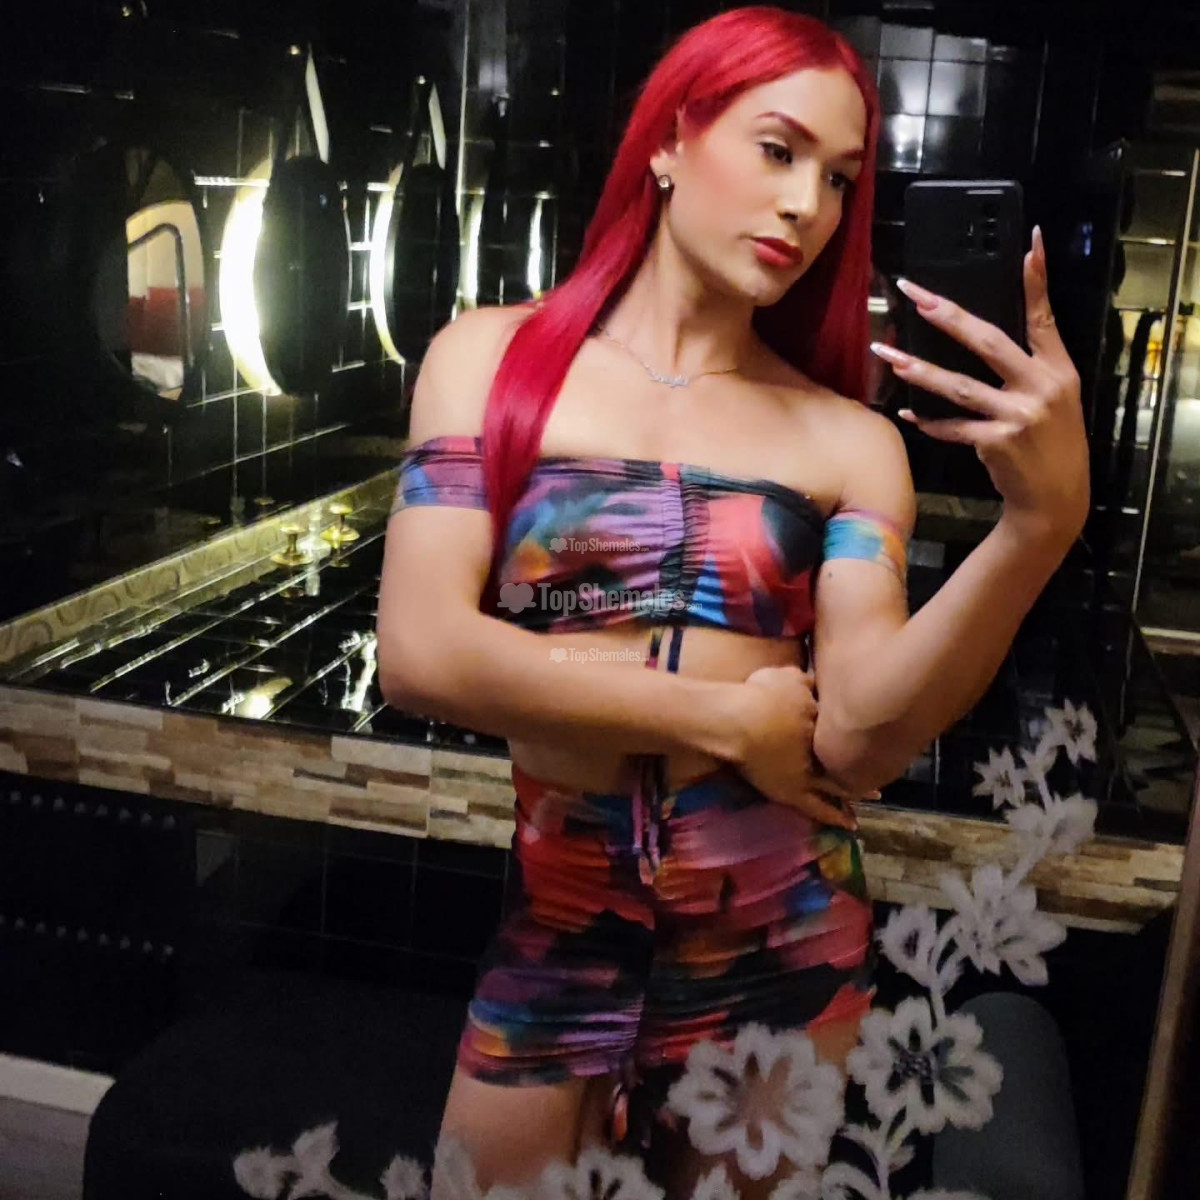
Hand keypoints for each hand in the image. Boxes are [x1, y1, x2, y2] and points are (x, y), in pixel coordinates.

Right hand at [734, 664, 879, 830]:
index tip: (866, 728)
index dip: (854, 728)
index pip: (842, 726)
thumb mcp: (786, 675)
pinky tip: (852, 825)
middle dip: (865, 759)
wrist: (737, 721)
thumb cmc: (758, 696)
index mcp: (823, 720)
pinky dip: (835, 816)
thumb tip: (817, 680)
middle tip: (882, 762)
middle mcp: (823, 749)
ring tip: (876, 795)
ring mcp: (811, 774)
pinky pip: (819, 809)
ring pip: (841, 785)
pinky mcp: (795, 794)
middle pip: (849, 756)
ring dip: (859, 789)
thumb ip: (806, 679)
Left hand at [872, 226, 1089, 548]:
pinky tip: (906, 412)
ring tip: (886, 354)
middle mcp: (1040, 387)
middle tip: (916, 295)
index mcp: (1058, 369)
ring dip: (919, 369)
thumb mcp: (1057, 398)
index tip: (1028, 241)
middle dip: (948, 315)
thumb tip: (988, 333)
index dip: (1036, 279)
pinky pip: (953, 427)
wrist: (1057, 497)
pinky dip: (929, 421)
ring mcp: (1017, 416)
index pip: (1043, 316)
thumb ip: (1033, 364)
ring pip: (959, 386)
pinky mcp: (996, 443)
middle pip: (988, 341)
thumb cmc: (1051, 443)